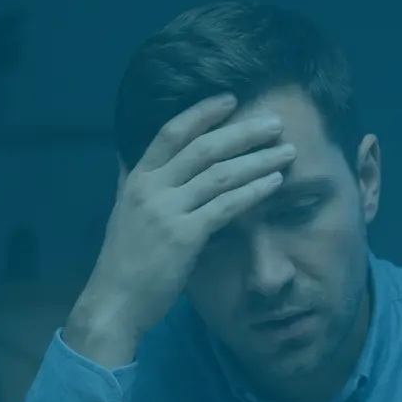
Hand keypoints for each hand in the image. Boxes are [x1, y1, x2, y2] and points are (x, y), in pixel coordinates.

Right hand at [67, 93, 295, 366]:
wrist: (114, 302)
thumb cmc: (123, 262)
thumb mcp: (122, 212)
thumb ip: (130, 183)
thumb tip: (128, 157)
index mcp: (137, 179)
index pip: (171, 132)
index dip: (202, 113)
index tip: (231, 99)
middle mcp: (151, 188)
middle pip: (204, 148)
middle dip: (243, 132)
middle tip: (275, 123)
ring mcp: (167, 211)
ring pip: (220, 174)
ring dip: (258, 159)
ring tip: (287, 151)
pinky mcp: (184, 236)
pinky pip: (226, 206)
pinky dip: (254, 191)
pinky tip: (275, 183)